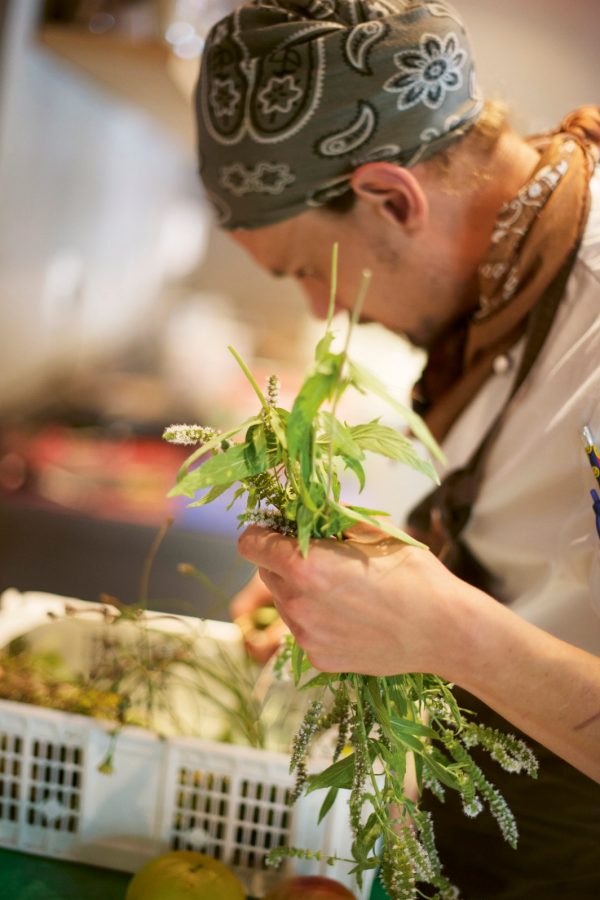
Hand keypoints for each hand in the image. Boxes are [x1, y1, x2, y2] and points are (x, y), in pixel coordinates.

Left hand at [237, 524, 478, 677]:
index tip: (280, 531)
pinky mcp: (318, 659)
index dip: (263, 533)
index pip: (250, 544)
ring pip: (284, 602)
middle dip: (284, 560)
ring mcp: (305, 635)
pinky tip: (352, 616)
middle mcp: (296, 603)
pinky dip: (317, 619)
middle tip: (321, 558)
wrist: (444, 630)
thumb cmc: (413, 574)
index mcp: (305, 565)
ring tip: (343, 590)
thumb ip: (331, 517)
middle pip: (265, 573)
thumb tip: (309, 507)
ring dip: (300, 590)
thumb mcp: (373, 530)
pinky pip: (303, 630)